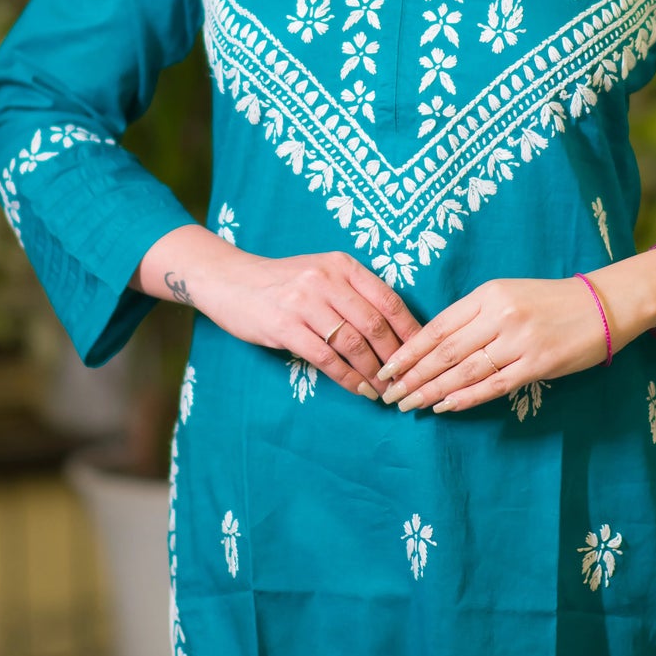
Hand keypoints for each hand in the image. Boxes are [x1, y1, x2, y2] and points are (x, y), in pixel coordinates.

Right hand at [133, 228, 421, 400]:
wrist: (230, 281)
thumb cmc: (283, 283)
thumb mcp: (322, 274)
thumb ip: (354, 293)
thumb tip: (397, 330)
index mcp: (342, 265)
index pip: (389, 299)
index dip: (410, 330)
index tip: (424, 354)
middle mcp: (327, 279)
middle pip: (375, 324)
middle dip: (396, 357)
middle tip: (408, 380)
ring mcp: (305, 302)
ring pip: (353, 343)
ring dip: (374, 372)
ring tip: (386, 391)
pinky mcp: (285, 325)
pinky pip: (326, 357)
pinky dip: (348, 377)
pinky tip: (360, 389)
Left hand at [375, 255, 655, 413]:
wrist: (604, 304)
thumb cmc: (550, 301)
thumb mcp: (508, 294)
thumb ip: (474, 315)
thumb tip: (434, 345)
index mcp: (488, 293)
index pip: (438, 326)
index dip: (409, 350)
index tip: (386, 368)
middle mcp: (500, 315)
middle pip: (445, 351)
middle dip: (413, 375)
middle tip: (388, 395)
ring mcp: (520, 340)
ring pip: (465, 370)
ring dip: (433, 391)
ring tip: (409, 405)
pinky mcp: (539, 364)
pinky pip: (495, 385)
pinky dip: (467, 398)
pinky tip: (445, 407)